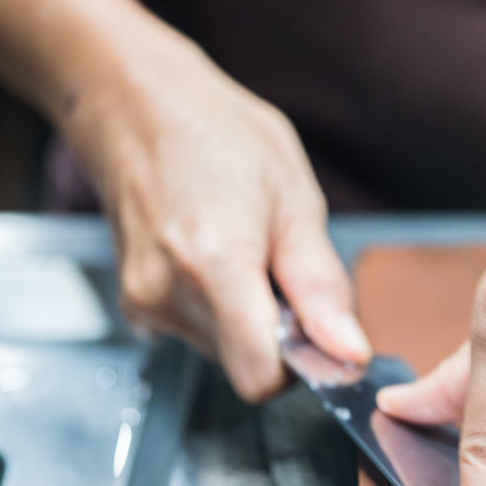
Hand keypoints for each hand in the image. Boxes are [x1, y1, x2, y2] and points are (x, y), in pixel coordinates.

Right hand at [63, 32, 369, 400]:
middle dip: (279, 334)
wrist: (136, 106)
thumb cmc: (220, 137)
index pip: (263, 378)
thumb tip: (350, 354)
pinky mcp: (135, 306)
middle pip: (248, 366)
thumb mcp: (296, 201)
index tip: (319, 327)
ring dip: (250, 320)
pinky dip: (221, 311)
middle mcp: (169, 295)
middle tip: (280, 267)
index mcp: (215, 265)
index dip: (302, 363)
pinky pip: (199, 334)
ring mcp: (145, 304)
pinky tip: (215, 258)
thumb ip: (323, 288)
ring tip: (245, 252)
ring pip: (226, 352)